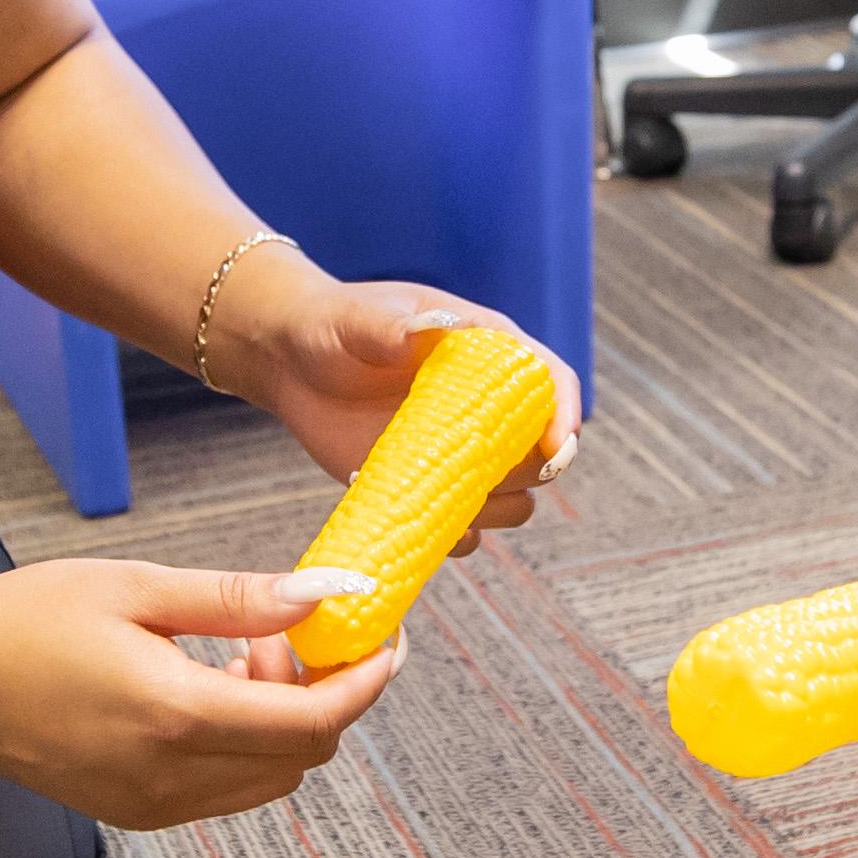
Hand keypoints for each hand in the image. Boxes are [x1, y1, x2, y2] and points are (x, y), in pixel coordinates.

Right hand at [0, 559, 403, 830]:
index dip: (364, 683)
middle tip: (279, 635)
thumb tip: (330, 595)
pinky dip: (243, 744)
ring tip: (235, 659)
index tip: (384, 639)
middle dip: (320, 695)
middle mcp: (169, 777)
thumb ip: (241, 599)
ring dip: (282, 723)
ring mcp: (151, 805)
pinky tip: (203, 690)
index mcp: (174, 716)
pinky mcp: (135, 813)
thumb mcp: (138, 587)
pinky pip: (225, 790)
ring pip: (270, 780)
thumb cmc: (28, 619)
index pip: (312, 722)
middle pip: (303, 758)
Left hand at [225, 263, 585, 533]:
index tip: (557, 447)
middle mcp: (486, 409)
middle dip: (530, 473)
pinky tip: (411, 523)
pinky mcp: (429, 490)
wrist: (292, 361)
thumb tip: (435, 330)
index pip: (551, 381)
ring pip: (512, 501)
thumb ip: (395, 328)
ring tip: (439, 498)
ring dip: (494, 511)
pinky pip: (462, 530)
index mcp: (488, 353)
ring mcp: (460, 455)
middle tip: (483, 475)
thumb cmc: (335, 323)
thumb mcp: (360, 319)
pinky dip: (450, 538)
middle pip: (542, 454)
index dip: (565, 415)